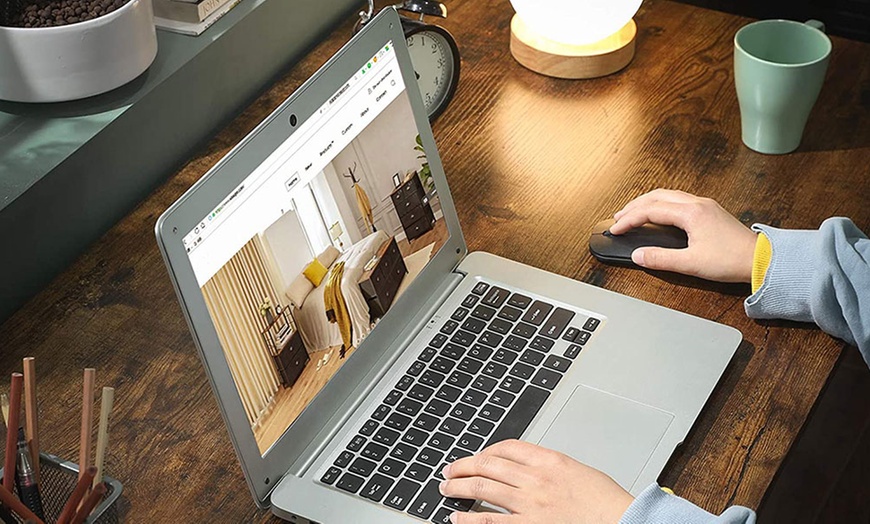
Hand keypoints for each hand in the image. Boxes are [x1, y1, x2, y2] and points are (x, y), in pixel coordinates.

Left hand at [438, 439, 633, 523]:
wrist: (620, 519)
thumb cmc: (604, 500)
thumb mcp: (576, 469)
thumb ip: (548, 465)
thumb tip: (522, 467)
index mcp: (549, 459)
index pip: (506, 447)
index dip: (485, 450)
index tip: (477, 457)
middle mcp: (535, 478)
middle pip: (487, 464)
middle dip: (462, 466)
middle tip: (449, 470)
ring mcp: (530, 503)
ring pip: (482, 488)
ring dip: (458, 487)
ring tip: (446, 489)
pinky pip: (489, 521)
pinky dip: (468, 519)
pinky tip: (457, 518)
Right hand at [609, 189, 756, 282]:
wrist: (761, 259)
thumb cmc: (731, 260)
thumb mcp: (691, 264)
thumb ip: (660, 259)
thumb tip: (638, 255)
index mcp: (691, 213)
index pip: (650, 210)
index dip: (629, 220)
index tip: (615, 229)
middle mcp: (697, 203)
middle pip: (656, 196)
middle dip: (634, 206)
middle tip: (618, 218)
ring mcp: (704, 205)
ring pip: (668, 195)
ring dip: (647, 203)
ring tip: (633, 213)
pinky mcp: (709, 211)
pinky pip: (678, 199)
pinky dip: (661, 204)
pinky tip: (658, 213)